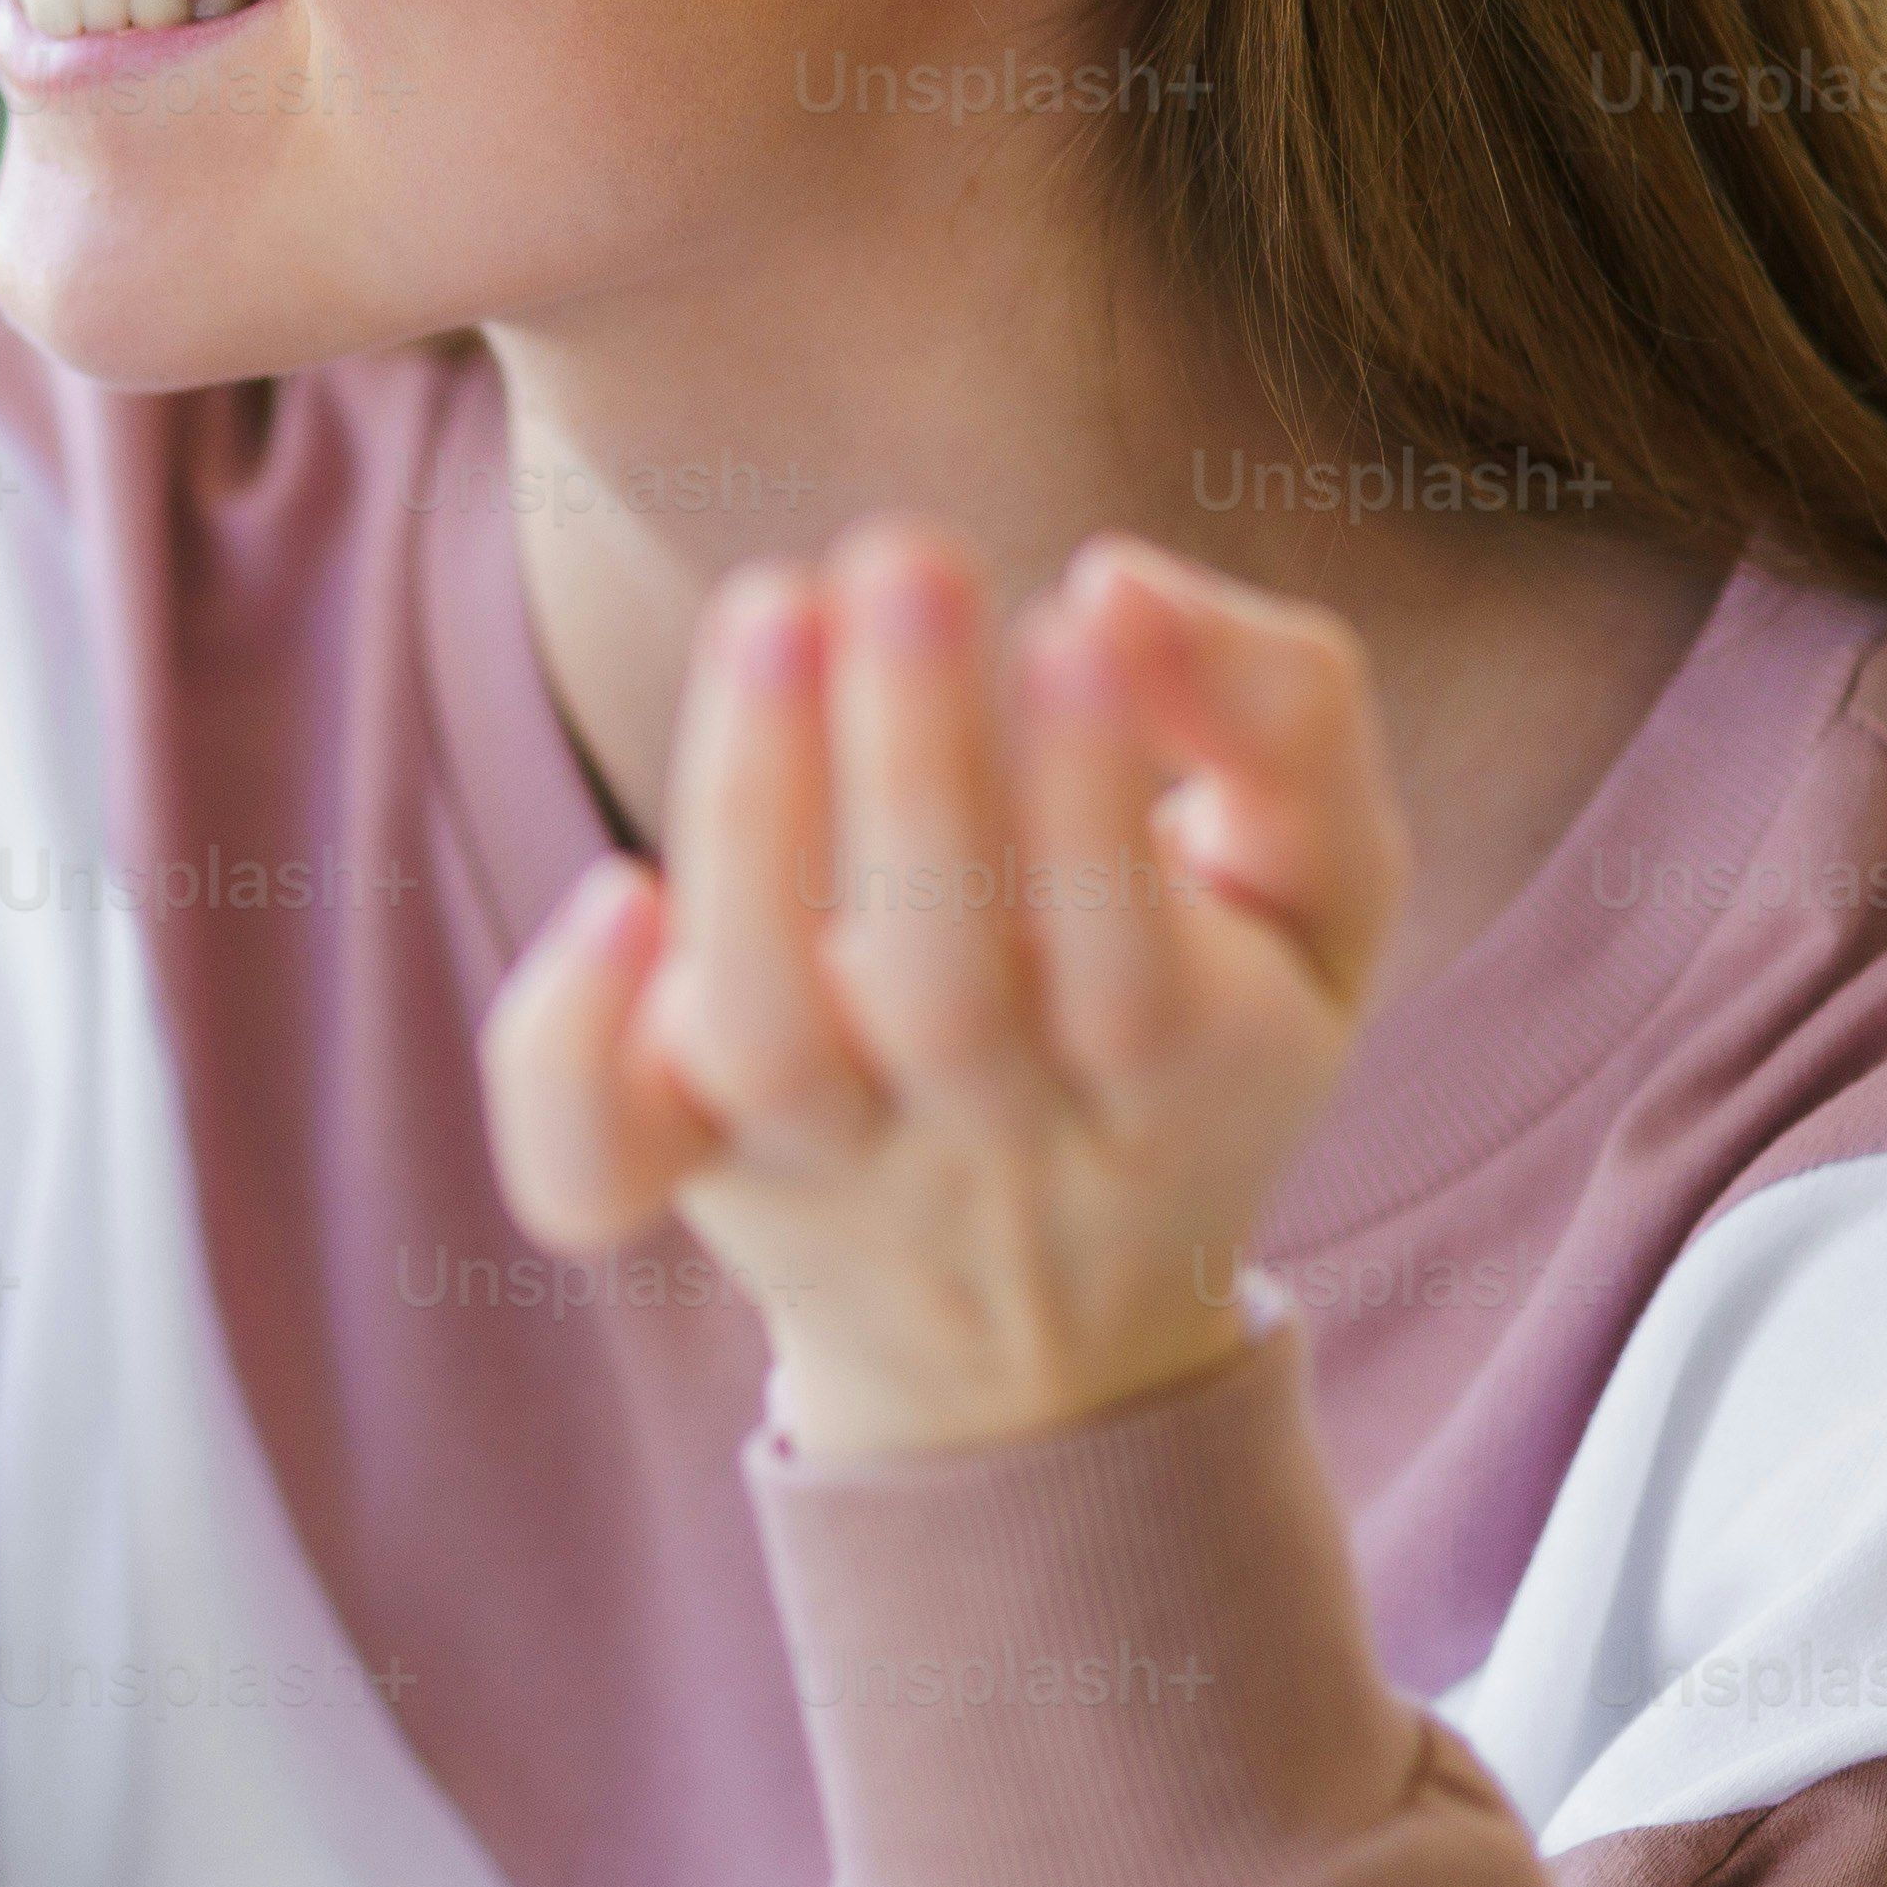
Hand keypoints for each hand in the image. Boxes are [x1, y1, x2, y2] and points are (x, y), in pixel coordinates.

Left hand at [477, 521, 1401, 1464]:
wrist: (1047, 1328)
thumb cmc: (1202, 1019)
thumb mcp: (1318, 882)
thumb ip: (1283, 713)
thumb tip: (1118, 586)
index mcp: (1178, 1076)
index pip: (1132, 968)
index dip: (1095, 797)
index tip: (1076, 616)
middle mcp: (987, 1139)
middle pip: (939, 994)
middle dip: (914, 765)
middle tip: (907, 558)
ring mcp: (821, 1161)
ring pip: (765, 1041)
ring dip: (753, 819)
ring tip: (777, 613)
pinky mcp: (687, 1159)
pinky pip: (594, 1167)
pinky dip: (567, 1048)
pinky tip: (609, 899)